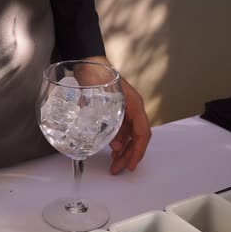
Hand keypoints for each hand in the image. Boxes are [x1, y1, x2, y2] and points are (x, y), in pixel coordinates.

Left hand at [80, 56, 151, 173]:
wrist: (88, 62)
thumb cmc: (95, 76)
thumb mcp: (100, 101)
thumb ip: (108, 123)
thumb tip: (115, 145)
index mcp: (134, 105)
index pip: (142, 134)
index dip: (137, 152)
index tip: (130, 165)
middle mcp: (132, 108)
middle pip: (136, 137)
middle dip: (128, 155)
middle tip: (117, 169)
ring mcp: (125, 109)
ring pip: (129, 135)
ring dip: (123, 150)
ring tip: (113, 164)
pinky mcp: (116, 110)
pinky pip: (121, 130)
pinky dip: (117, 141)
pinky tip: (110, 150)